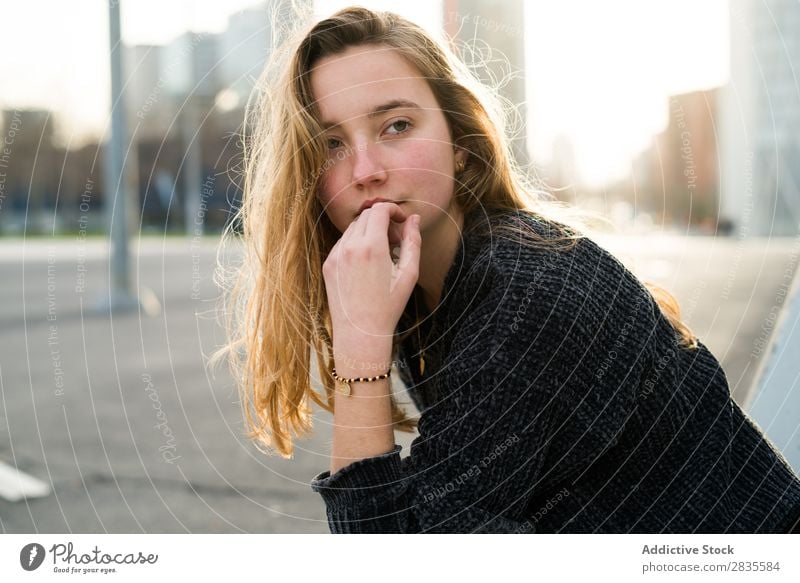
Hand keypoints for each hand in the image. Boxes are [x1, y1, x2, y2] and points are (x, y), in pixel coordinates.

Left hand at [322, 202, 420, 368]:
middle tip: (396, 240)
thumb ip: (412, 242)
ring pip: (353, 229)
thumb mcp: (408, 274)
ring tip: (382, 254)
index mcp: (372, 247)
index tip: (402, 219)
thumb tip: (413, 218)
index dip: (393, 209)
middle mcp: (350, 247)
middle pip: (366, 216)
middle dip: (383, 220)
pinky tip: (367, 265)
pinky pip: (343, 244)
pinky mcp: (328, 265)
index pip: (379, 210)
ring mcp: (336, 255)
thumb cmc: (389, 307)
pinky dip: (356, 245)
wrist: (360, 334)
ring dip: (369, 232)